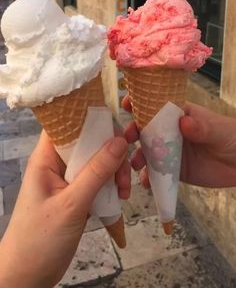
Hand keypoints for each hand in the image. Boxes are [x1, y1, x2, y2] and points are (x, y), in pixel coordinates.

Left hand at [0, 131, 129, 287]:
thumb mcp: (71, 204)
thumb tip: (120, 141)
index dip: (89, 116)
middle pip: (87, 142)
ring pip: (96, 161)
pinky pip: (98, 179)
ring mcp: (68, 179)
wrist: (29, 276)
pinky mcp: (77, 194)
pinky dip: (110, 185)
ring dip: (114, 172)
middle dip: (110, 153)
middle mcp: (57, 163)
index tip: (116, 122)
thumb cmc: (40, 238)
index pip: (65, 123)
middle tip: (124, 173)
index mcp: (46, 158)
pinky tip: (120, 197)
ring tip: (123, 192)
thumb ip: (96, 172)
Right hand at [123, 96, 235, 188]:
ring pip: (147, 153)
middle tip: (127, 139)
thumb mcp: (218, 130)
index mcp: (179, 115)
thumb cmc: (233, 138)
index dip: (140, 103)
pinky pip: (156, 174)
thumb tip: (183, 122)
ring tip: (136, 164)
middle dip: (133, 133)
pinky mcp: (174, 170)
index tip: (127, 104)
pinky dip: (148, 178)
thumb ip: (202, 127)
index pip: (155, 105)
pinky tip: (146, 183)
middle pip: (145, 130)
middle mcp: (170, 132)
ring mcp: (171, 151)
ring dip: (137, 157)